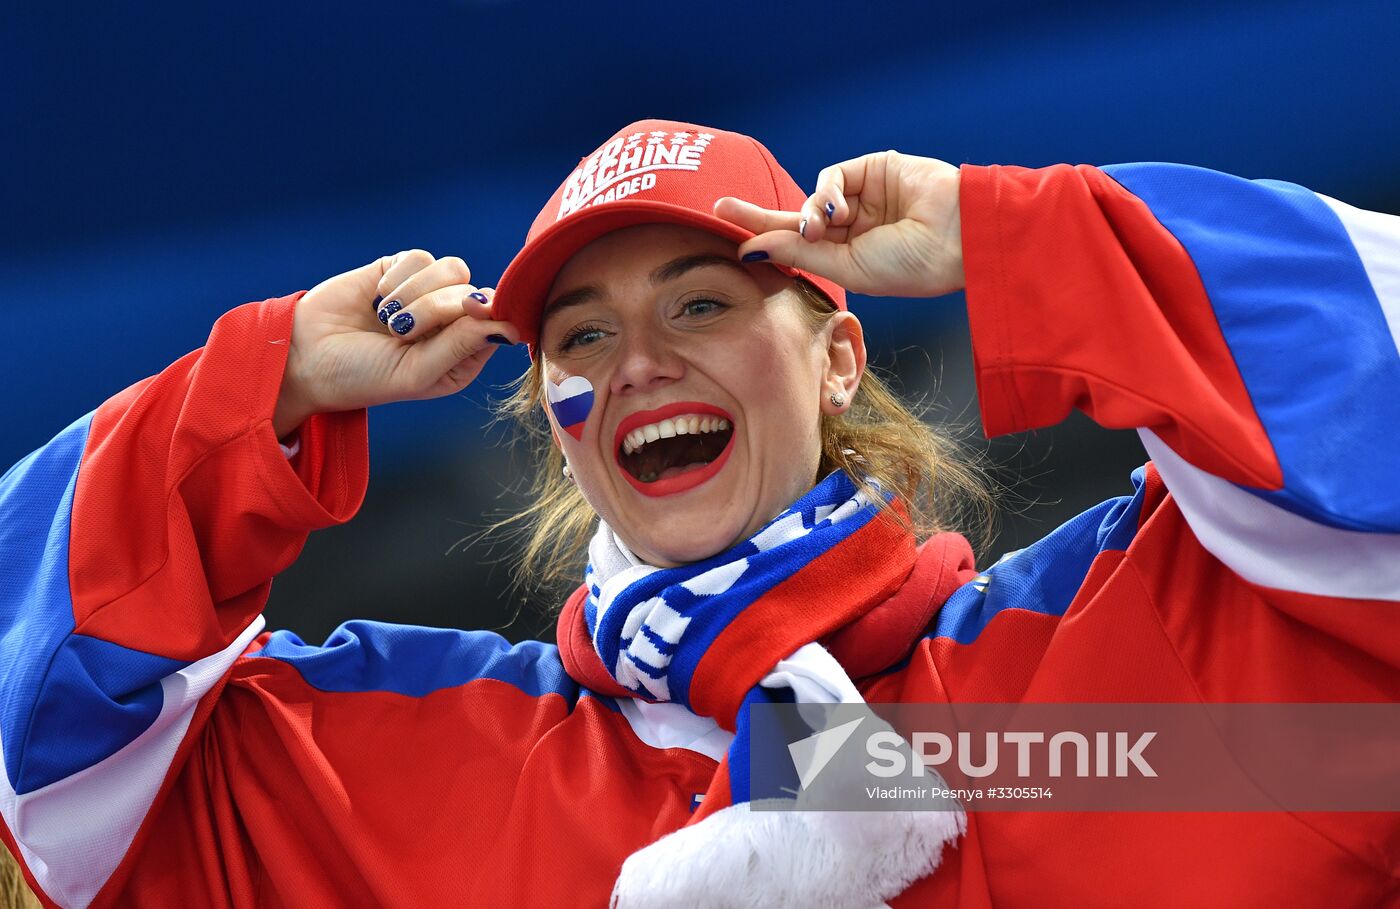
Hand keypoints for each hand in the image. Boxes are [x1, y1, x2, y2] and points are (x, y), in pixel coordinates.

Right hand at [272, 250, 519, 438]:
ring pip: (452, 270)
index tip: (471, 310)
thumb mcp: (417, 372)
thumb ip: (462, 346)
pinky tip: (377, 300)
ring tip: (388, 320)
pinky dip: (398, 279)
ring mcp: (428, 294)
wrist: (304, 355)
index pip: (497, 322)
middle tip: (400, 333)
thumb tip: (510, 325)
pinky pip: (419, 258)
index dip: (487, 311)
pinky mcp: (400, 270)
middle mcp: (451, 324)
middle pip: (474, 293)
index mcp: (463, 356)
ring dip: (417, 294)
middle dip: (437, 310)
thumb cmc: (364, 376)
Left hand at [713, 151, 963, 298]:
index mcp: (849, 257)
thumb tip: (749, 248)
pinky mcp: (873, 169)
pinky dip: (826, 190)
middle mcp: (854, 227)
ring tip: (822, 228)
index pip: (797, 246)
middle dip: (761, 213)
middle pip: (795, 217)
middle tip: (723, 207)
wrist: (959, 238)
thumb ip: (799, 253)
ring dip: (808, 212)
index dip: (763, 237)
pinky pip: (832, 175)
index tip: (727, 234)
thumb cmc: (910, 265)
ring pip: (813, 197)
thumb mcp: (847, 267)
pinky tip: (838, 209)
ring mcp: (864, 197)